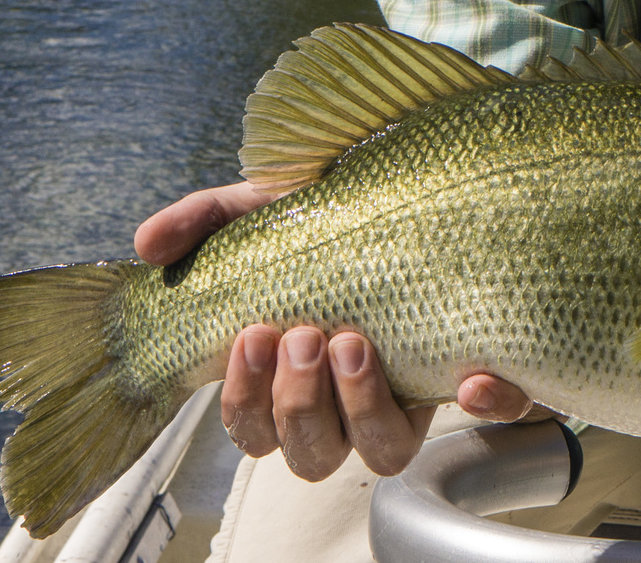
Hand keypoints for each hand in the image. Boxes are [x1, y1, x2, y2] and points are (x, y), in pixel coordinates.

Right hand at [135, 182, 548, 480]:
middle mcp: (349, 404)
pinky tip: (469, 379)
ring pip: (381, 453)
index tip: (252, 334)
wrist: (414, 186)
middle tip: (303, 336)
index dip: (248, 401)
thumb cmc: (329, 214)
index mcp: (291, 378)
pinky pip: (493, 414)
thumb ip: (203, 221)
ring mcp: (413, 395)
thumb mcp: (264, 207)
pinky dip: (487, 404)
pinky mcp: (477, 375)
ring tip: (355, 343)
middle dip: (299, 404)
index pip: (256, 430)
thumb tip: (147, 242)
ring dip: (363, 409)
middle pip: (311, 455)